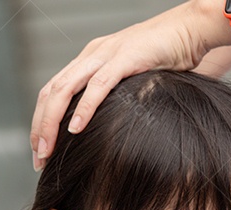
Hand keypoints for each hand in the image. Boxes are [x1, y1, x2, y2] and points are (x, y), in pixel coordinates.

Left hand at [29, 2, 230, 170]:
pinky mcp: (126, 58)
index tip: (40, 151)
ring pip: (66, 89)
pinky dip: (84, 108)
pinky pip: (98, 85)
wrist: (191, 29)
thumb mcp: (130, 81)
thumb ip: (113, 98)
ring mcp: (106, 55)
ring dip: (52, 122)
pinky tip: (75, 129)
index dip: (41, 122)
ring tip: (48, 149)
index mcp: (89, 61)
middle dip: (40, 128)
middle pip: (51, 93)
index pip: (53, 93)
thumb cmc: (167, 58)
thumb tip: (101, 129)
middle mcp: (91, 56)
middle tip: (39, 158)